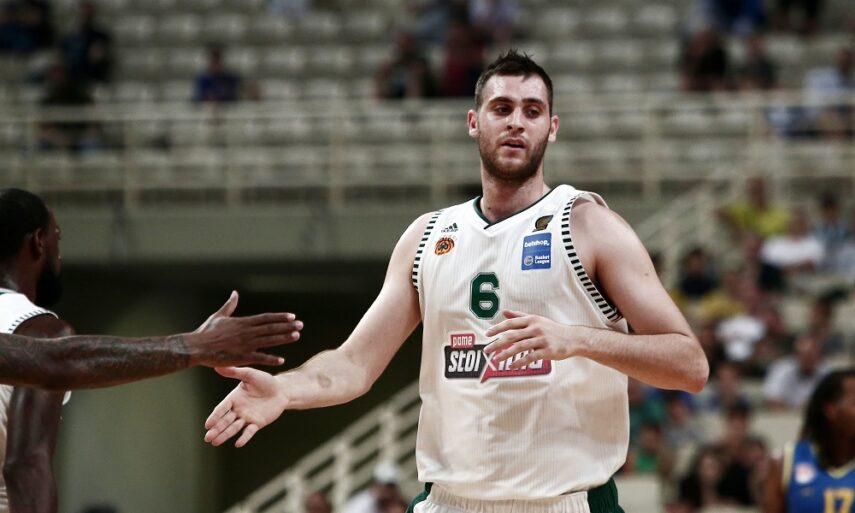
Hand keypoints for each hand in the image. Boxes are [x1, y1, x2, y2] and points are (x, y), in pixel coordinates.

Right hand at [187, 291, 302, 366]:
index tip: (292, 316)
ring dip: (283, 338)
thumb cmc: (206, 332)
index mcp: (243, 322)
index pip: (266, 318)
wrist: (196, 347)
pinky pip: (259, 358)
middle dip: (287, 326)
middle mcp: (247, 332)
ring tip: (296, 336)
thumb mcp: (219, 316)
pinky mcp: (241, 357)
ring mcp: (245, 344)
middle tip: (301, 325)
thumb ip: (230, 305)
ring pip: (269, 340)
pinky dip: (271, 358)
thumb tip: (235, 293)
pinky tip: (282, 359)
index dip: (280, 317)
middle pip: (271, 328)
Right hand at [204, 366, 284, 446]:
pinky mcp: (257, 423)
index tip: (207, 424)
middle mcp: (238, 409)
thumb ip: (235, 372)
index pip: (221, 408)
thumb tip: (217, 366)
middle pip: (225, 421)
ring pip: (234, 428)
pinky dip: (244, 438)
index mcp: (234, 398)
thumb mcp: (250, 374)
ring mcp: (247, 417)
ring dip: (225, 435)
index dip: (215, 416)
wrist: (282, 389)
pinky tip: (238, 444)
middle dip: (216, 429)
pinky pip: (249, 432)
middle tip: (207, 438)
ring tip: (215, 442)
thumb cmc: (265, 380)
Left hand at [483, 310, 583, 368]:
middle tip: (486, 350)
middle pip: (512, 335)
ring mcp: (542, 339)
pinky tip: (512, 366)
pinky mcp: (547, 351)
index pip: (511, 323)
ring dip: (506, 354)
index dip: (498, 328)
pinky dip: (520, 362)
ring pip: (519, 347)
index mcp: (531, 320)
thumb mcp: (537, 319)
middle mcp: (535, 328)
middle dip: (497, 343)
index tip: (487, 334)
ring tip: (496, 359)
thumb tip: (504, 312)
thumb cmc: (552, 329)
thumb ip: (519, 316)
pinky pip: (530, 357)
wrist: (573, 338)